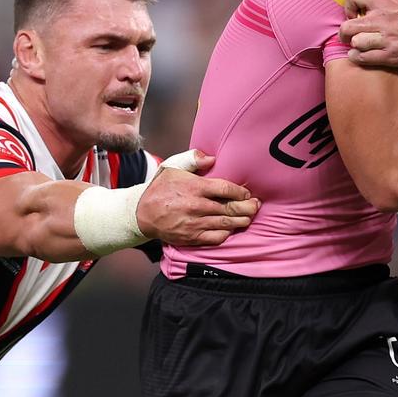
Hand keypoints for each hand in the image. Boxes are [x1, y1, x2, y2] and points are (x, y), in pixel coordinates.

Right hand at [138, 151, 259, 245]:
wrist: (141, 214)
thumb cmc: (161, 188)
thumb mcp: (172, 167)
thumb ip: (193, 159)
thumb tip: (212, 158)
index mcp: (194, 187)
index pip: (226, 189)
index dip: (241, 192)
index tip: (247, 193)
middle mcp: (197, 206)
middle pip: (231, 208)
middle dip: (248, 207)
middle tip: (255, 205)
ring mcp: (195, 223)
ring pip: (226, 223)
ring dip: (242, 221)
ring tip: (249, 217)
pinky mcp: (192, 237)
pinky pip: (216, 238)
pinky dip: (227, 233)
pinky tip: (232, 228)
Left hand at [339, 0, 397, 66]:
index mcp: (383, 2)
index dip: (349, 4)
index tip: (354, 12)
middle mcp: (381, 21)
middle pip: (347, 26)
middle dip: (345, 29)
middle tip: (351, 31)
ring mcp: (385, 40)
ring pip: (355, 43)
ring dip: (353, 43)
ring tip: (358, 42)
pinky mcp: (390, 56)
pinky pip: (363, 58)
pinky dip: (357, 56)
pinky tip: (361, 53)